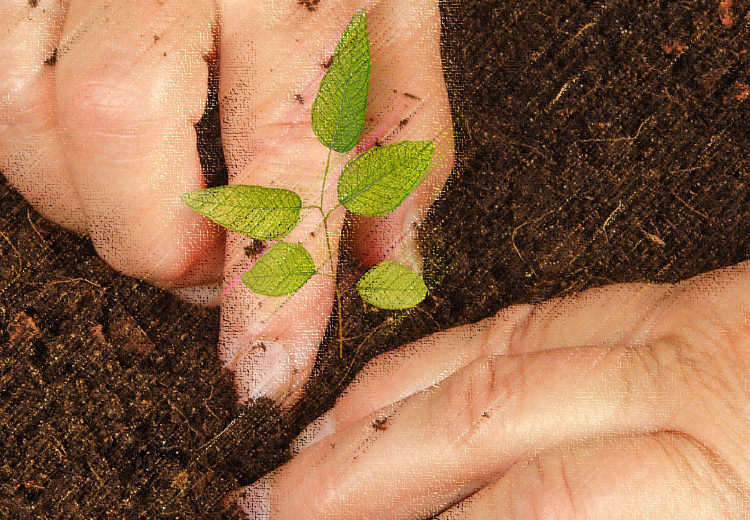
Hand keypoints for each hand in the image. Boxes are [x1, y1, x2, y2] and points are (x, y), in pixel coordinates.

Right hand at [0, 0, 453, 403]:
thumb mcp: (392, 8)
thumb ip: (400, 131)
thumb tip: (395, 257)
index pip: (286, 151)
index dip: (274, 278)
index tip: (267, 369)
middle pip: (120, 133)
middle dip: (160, 242)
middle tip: (205, 260)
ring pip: (27, 117)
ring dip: (89, 200)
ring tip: (153, 196)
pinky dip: (32, 143)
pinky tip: (92, 145)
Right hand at [237, 261, 749, 517]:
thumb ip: (590, 513)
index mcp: (723, 472)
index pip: (530, 509)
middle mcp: (685, 386)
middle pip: (481, 424)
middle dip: (361, 475)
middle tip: (274, 508)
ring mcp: (675, 330)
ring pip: (489, 355)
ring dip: (385, 408)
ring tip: (307, 452)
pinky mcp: (675, 301)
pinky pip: (529, 317)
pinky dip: (448, 350)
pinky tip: (401, 381)